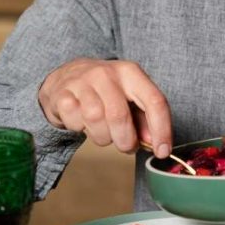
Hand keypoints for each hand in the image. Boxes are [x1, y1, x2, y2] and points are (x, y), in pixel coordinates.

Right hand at [38, 58, 172, 158]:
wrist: (66, 76)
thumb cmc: (105, 91)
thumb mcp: (129, 98)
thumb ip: (144, 119)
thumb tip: (154, 143)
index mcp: (131, 73)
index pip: (154, 100)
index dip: (161, 129)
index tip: (163, 151)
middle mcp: (107, 74)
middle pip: (120, 115)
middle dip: (126, 140)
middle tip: (126, 146)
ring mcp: (82, 82)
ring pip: (95, 120)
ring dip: (102, 137)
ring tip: (103, 132)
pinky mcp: (62, 94)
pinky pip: (74, 122)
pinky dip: (80, 129)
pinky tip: (82, 122)